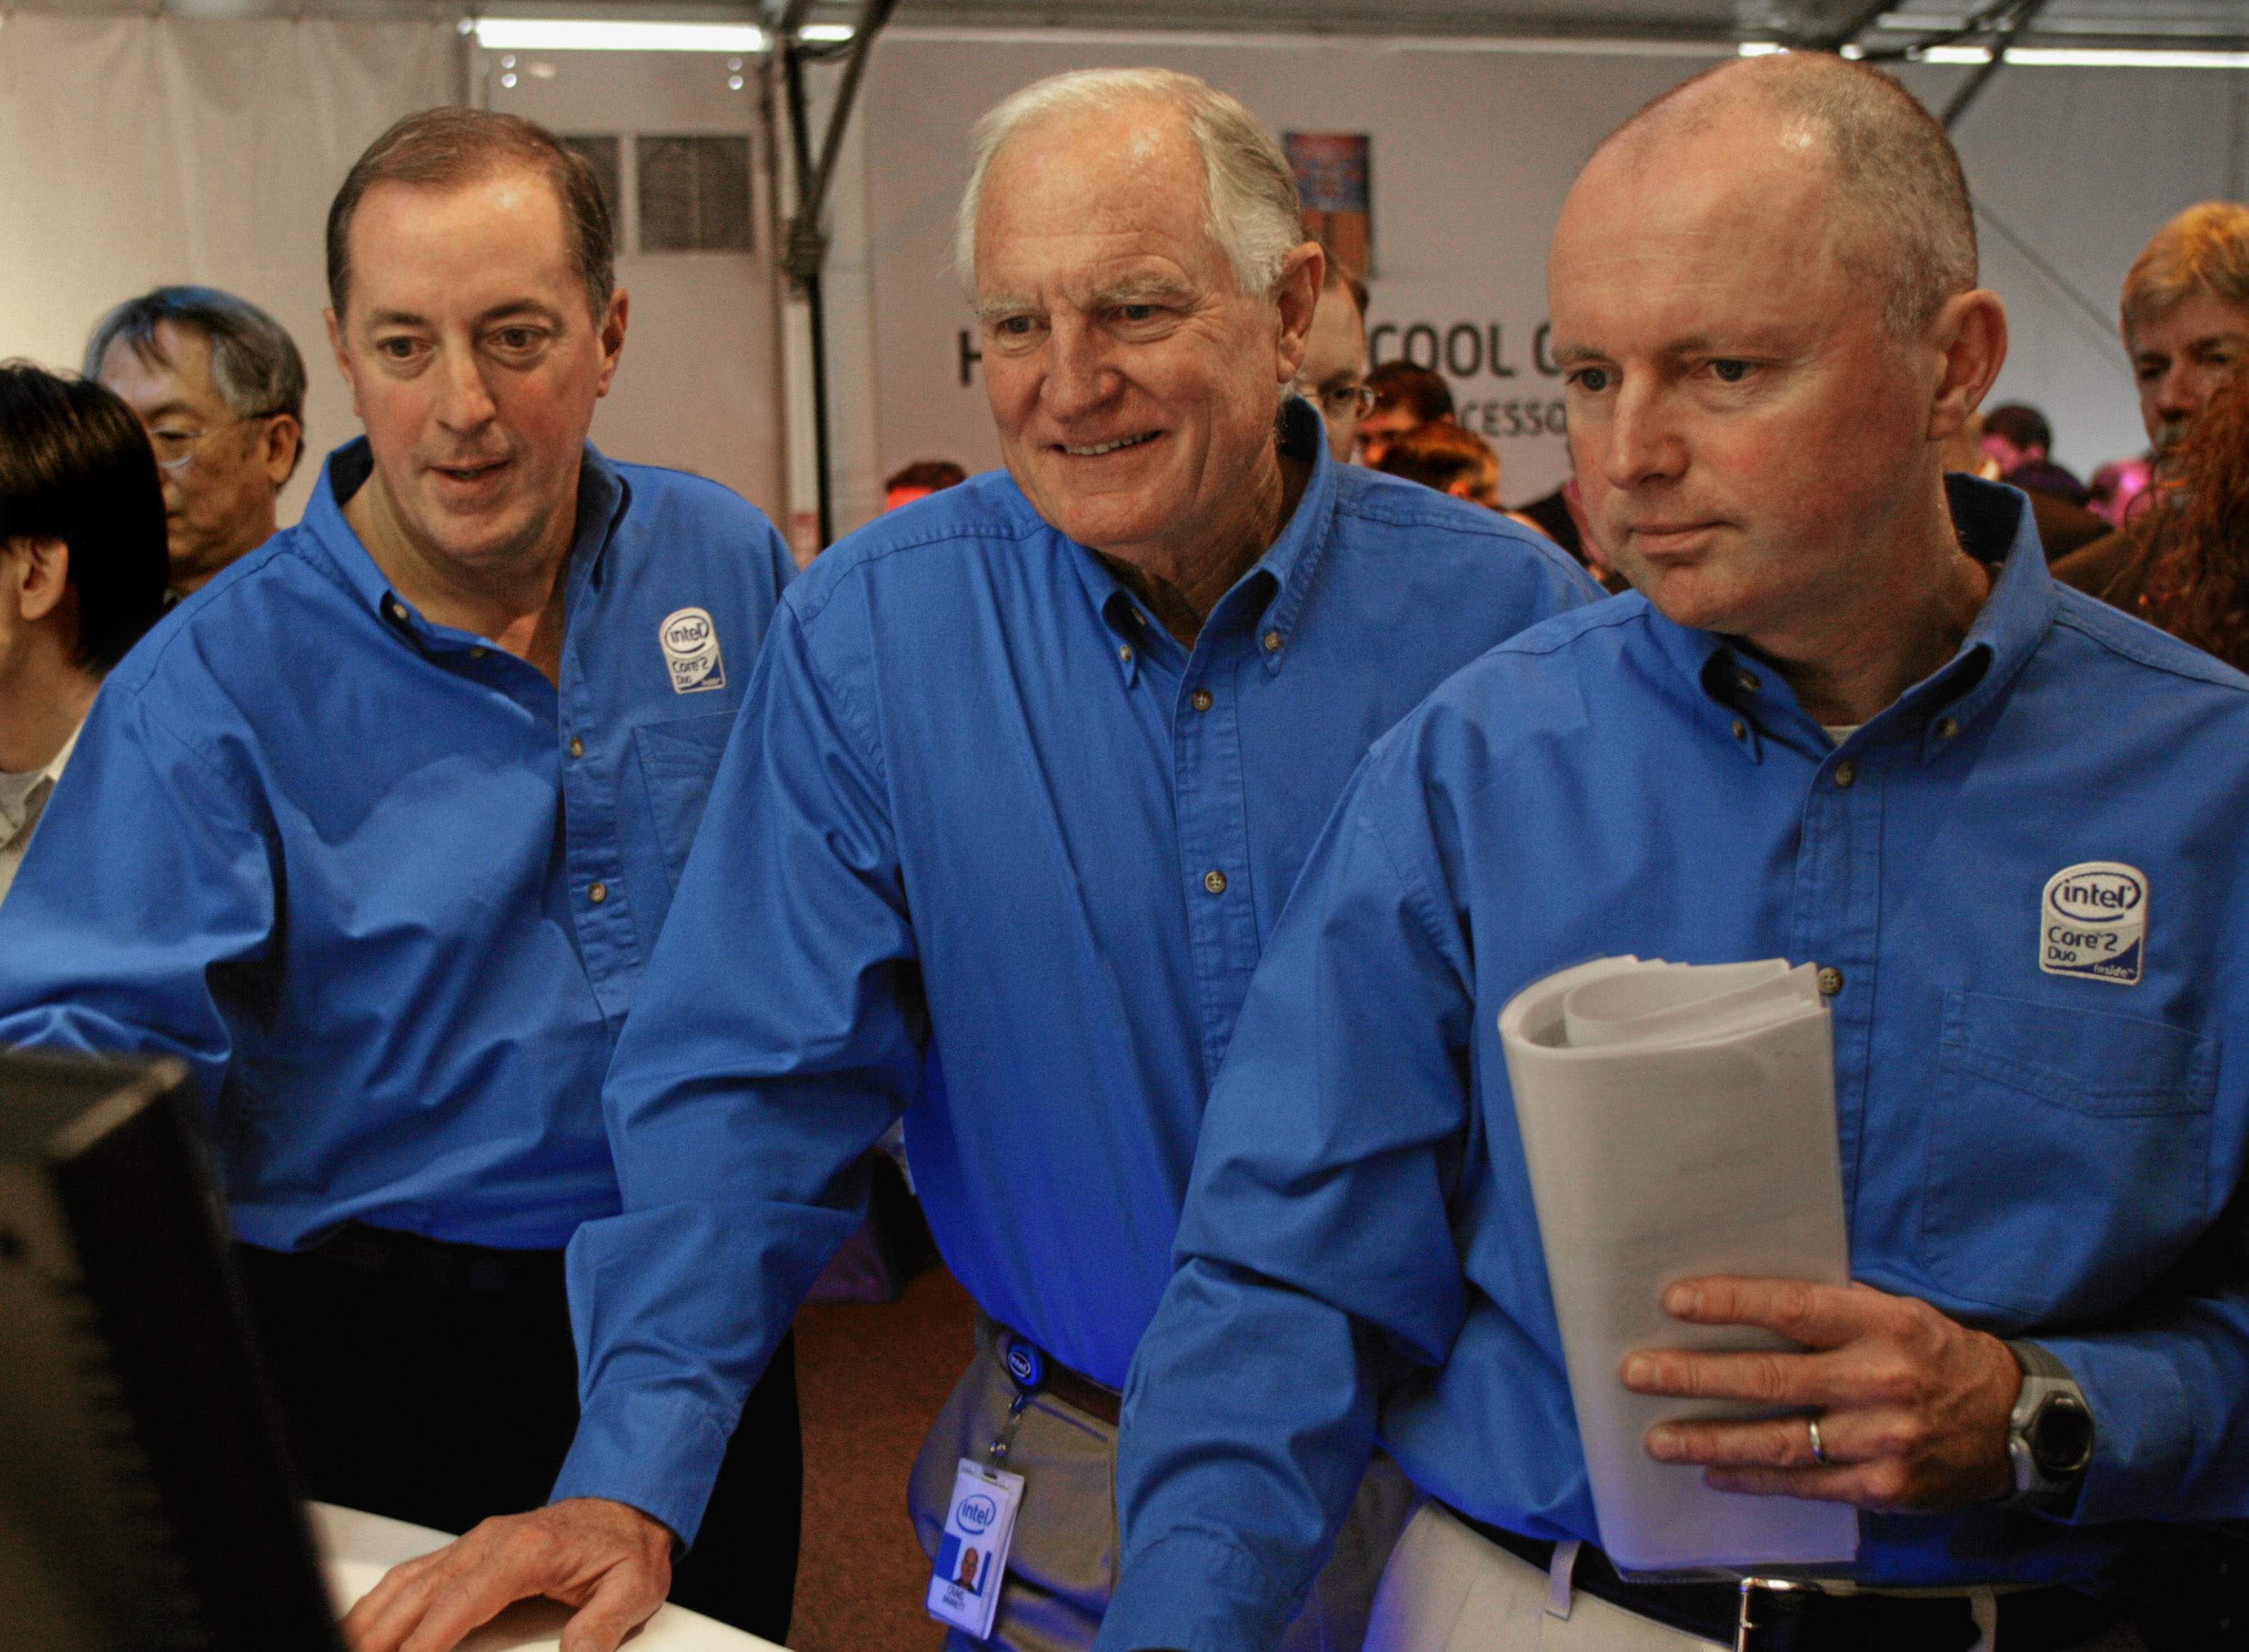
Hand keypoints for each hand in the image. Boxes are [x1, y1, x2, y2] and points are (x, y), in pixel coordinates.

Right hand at [341, 1497, 674, 1651]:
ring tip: (347, 1647)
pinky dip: (383, 1601)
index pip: (460, 1603)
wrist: (629, 1506)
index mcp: (525, 1552)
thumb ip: (602, 1627)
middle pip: (419, 1593)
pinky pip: (415, 1574)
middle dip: (380, 1636)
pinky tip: (365, 1625)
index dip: (425, 1642)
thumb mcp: (633, 1589)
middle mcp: (490, 1541)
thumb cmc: (626, 1549)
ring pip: (407, 1581)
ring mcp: (475, 1543)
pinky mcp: (468, 1550)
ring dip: (371, 1620)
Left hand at [1619, 1277, 2018, 1511]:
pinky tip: (1714, 1470)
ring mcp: (1881, 1439)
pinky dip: (1754, 1478)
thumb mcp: (1894, 1313)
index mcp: (1882, 1325)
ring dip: (1709, 1440)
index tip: (1676, 1301)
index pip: (1793, 1308)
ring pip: (1778, 1441)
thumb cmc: (1934, 1354)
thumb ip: (1831, 1311)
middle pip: (1770, 1378)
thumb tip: (1742, 1301)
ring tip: (1659, 1438)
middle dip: (1694, 1377)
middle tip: (1638, 1373)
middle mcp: (1880, 1381)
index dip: (1731, 1304)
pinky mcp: (1884, 1486)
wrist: (2012, 1420)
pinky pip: (1804, 1483)